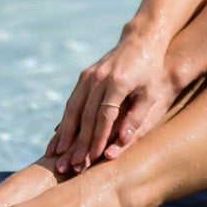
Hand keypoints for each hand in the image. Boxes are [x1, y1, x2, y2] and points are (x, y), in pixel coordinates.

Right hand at [48, 32, 178, 173]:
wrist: (140, 41)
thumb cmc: (150, 72)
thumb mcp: (151, 94)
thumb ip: (137, 118)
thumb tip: (122, 142)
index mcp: (118, 83)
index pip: (104, 116)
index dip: (97, 139)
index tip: (91, 159)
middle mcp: (100, 78)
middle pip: (86, 116)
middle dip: (78, 143)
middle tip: (70, 165)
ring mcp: (89, 76)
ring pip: (73, 109)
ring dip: (65, 134)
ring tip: (56, 155)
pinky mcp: (84, 76)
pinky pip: (72, 101)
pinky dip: (65, 121)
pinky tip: (59, 136)